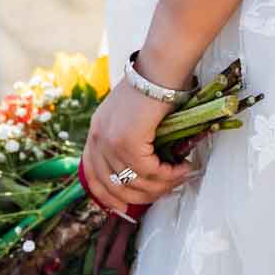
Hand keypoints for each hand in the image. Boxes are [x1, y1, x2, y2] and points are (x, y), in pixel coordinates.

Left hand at [80, 72, 199, 219]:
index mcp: (95, 132)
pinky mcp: (127, 141)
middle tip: (167, 189)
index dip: (108, 197)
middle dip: (143, 196)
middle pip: (114, 188)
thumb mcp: (130, 115)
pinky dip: (168, 174)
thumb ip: (129, 140)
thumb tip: (143, 173)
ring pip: (135, 183)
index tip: (126, 207)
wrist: (160, 67)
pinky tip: (182, 167)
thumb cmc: (153, 87)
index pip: (92, 177)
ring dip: (162, 185)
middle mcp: (97, 138)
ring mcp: (110, 140)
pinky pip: (149, 171)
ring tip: (181, 175)